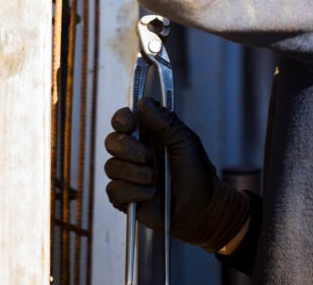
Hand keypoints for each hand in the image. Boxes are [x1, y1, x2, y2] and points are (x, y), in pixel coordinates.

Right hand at [104, 99, 249, 253]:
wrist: (201, 209)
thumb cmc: (197, 172)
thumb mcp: (184, 142)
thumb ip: (165, 122)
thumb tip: (143, 102)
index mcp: (148, 135)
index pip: (122, 120)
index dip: (121, 119)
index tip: (130, 124)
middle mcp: (134, 152)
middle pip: (111, 141)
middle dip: (128, 149)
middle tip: (148, 159)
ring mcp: (129, 176)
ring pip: (111, 167)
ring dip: (134, 173)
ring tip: (154, 179)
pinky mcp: (126, 199)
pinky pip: (114, 191)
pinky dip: (133, 193)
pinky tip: (150, 194)